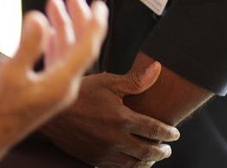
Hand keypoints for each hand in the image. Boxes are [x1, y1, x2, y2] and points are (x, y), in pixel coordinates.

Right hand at [0, 0, 107, 167]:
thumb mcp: (10, 73)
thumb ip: (28, 45)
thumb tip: (39, 17)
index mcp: (61, 83)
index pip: (87, 48)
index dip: (94, 25)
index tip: (99, 4)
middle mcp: (64, 87)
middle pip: (80, 46)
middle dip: (79, 19)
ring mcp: (56, 90)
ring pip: (67, 52)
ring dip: (63, 27)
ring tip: (54, 3)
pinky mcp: (46, 91)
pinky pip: (57, 61)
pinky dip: (55, 42)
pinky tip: (48, 30)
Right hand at [42, 62, 179, 166]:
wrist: (51, 113)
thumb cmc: (79, 93)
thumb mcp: (107, 82)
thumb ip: (135, 80)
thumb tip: (157, 68)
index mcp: (122, 118)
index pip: (154, 130)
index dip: (168, 133)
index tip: (175, 134)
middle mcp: (116, 138)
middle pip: (148, 150)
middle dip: (162, 150)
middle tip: (167, 148)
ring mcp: (105, 152)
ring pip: (135, 163)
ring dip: (148, 161)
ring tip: (152, 157)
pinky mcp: (94, 159)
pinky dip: (130, 167)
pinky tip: (132, 162)